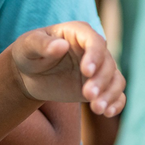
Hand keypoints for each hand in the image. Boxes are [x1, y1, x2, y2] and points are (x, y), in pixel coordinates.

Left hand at [9, 21, 125, 115]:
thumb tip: (61, 45)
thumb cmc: (28, 53)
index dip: (94, 55)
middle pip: (108, 63)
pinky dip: (116, 103)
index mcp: (78, 32)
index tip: (87, 72)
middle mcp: (93, 48)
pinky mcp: (100, 85)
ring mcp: (99, 68)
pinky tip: (107, 113)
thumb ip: (42, 44)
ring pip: (116, 79)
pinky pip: (117, 94)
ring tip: (97, 109)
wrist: (29, 74)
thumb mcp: (28, 46)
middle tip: (88, 95)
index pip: (94, 41)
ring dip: (110, 94)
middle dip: (101, 80)